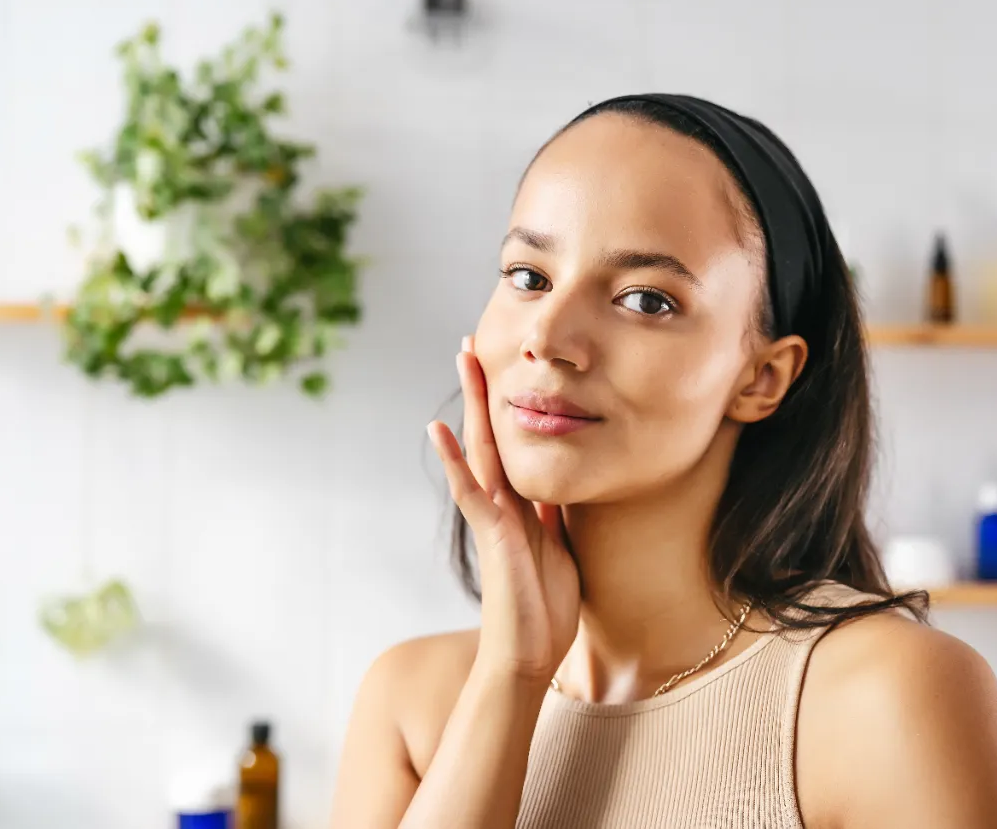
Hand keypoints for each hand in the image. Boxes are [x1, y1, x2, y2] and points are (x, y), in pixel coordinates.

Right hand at [427, 337, 581, 684]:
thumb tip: (555, 486)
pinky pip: (470, 490)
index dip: (508, 405)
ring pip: (479, 448)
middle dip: (485, 388)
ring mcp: (494, 516)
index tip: (506, 368)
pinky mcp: (492, 534)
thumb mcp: (558, 547)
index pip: (512, 443)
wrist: (529, 655)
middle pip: (491, 433)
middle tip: (473, 342)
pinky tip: (437, 428)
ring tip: (462, 358)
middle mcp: (502, 503)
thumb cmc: (542, 608)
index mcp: (521, 505)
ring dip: (471, 402)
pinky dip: (452, 460)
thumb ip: (550, 515)